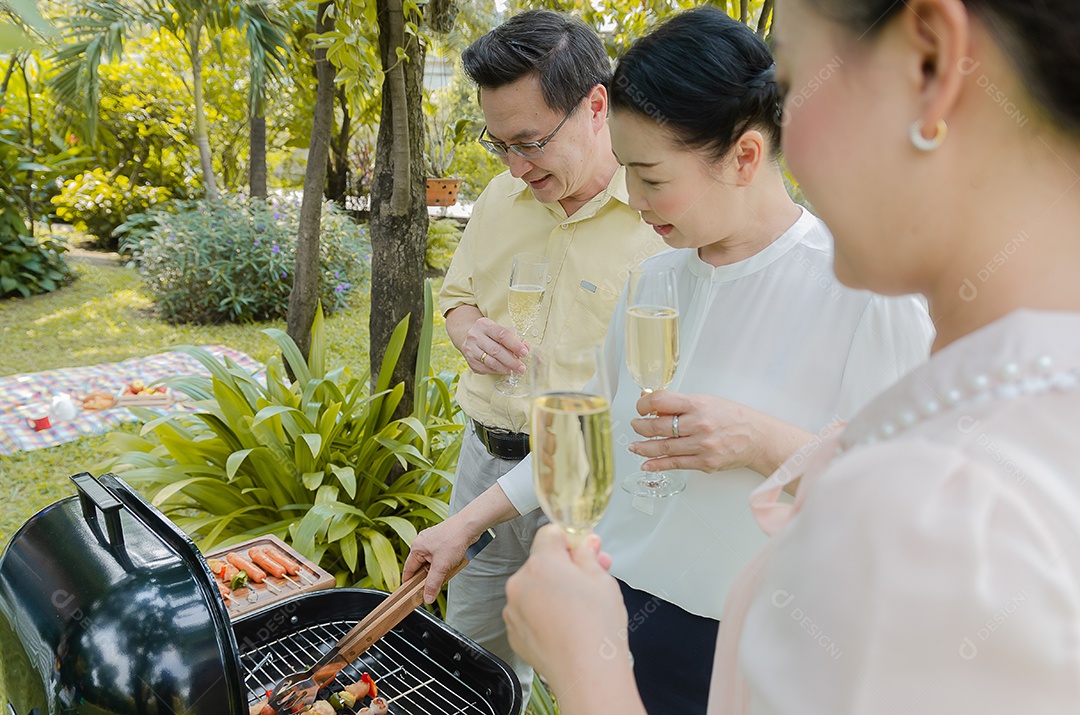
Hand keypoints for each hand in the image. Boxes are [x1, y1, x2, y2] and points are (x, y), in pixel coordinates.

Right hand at [402, 515, 482, 603]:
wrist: (469, 526)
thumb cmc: (453, 539)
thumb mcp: (441, 566)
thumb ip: (433, 583)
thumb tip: (427, 597)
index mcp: (417, 547)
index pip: (408, 569)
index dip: (409, 582)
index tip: (409, 593)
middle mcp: (423, 543)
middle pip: (421, 566)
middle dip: (429, 576)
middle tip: (435, 585)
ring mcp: (433, 541)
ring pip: (432, 562)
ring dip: (439, 570)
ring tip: (448, 570)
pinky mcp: (443, 541)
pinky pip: (440, 557)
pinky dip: (445, 563)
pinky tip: (453, 564)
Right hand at [462, 316, 528, 375]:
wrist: (468, 337)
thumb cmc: (489, 333)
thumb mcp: (499, 329)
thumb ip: (513, 337)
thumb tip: (525, 346)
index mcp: (484, 324)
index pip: (502, 334)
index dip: (514, 344)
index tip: (524, 352)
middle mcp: (475, 336)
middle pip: (496, 350)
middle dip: (511, 360)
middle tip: (522, 367)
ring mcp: (471, 350)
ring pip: (491, 362)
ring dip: (505, 368)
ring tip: (515, 371)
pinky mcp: (470, 361)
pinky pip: (486, 368)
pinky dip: (498, 371)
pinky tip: (505, 370)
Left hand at [504, 526, 633, 702]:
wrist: (587, 674)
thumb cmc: (596, 631)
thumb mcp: (602, 580)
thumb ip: (588, 555)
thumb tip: (585, 544)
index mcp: (542, 564)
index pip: (550, 534)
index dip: (570, 540)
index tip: (584, 548)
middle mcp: (520, 584)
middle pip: (542, 562)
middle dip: (565, 567)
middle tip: (590, 578)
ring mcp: (514, 609)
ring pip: (534, 588)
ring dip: (553, 591)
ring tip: (579, 609)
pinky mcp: (514, 631)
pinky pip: (528, 611)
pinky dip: (543, 613)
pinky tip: (566, 625)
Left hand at [629, 391, 812, 477]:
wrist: (758, 437)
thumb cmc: (733, 417)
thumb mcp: (707, 401)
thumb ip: (680, 404)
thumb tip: (652, 404)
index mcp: (698, 404)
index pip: (661, 401)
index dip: (644, 404)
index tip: (640, 407)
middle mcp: (699, 424)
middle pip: (658, 426)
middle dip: (640, 427)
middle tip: (635, 425)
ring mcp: (701, 445)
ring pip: (663, 447)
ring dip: (644, 447)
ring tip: (635, 446)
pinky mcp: (704, 463)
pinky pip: (675, 464)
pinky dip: (657, 464)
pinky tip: (647, 464)